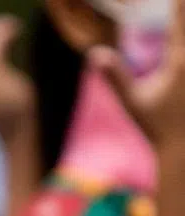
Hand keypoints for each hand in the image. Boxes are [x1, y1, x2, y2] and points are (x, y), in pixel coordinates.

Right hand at [89, 0, 184, 148]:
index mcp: (179, 61)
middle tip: (174, 4)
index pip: (179, 17)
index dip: (175, 2)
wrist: (184, 148)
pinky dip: (183, 40)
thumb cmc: (157, 126)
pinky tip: (178, 50)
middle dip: (180, 10)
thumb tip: (93, 54)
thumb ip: (114, 75)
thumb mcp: (132, 102)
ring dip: (182, 25)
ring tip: (176, 17)